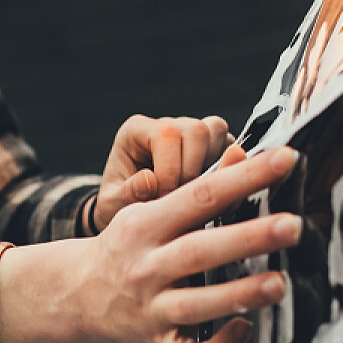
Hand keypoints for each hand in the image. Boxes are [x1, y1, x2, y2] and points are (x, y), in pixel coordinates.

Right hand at [0, 145, 301, 342]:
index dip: (245, 177)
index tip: (287, 159)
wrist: (78, 292)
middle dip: (249, 238)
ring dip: (240, 293)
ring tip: (281, 284)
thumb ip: (199, 186)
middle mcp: (147, 265)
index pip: (201, 195)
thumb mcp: (152, 209)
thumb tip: (244, 152)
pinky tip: (245, 327)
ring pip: (196, 305)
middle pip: (200, 250)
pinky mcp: (157, 341)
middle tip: (293, 225)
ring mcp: (151, 307)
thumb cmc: (131, 244)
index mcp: (148, 223)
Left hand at [91, 114, 233, 231]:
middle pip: (196, 130)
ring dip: (212, 167)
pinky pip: (231, 147)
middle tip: (181, 199)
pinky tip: (209, 195)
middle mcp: (166, 126)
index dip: (170, 170)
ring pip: (217, 132)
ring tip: (194, 195)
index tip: (164, 198)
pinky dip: (226, 171)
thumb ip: (126, 194)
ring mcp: (191, 135)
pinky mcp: (211, 148)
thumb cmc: (119, 204)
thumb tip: (149, 180)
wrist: (132, 217)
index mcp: (136, 131)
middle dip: (193, 170)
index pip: (165, 134)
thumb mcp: (112, 205)